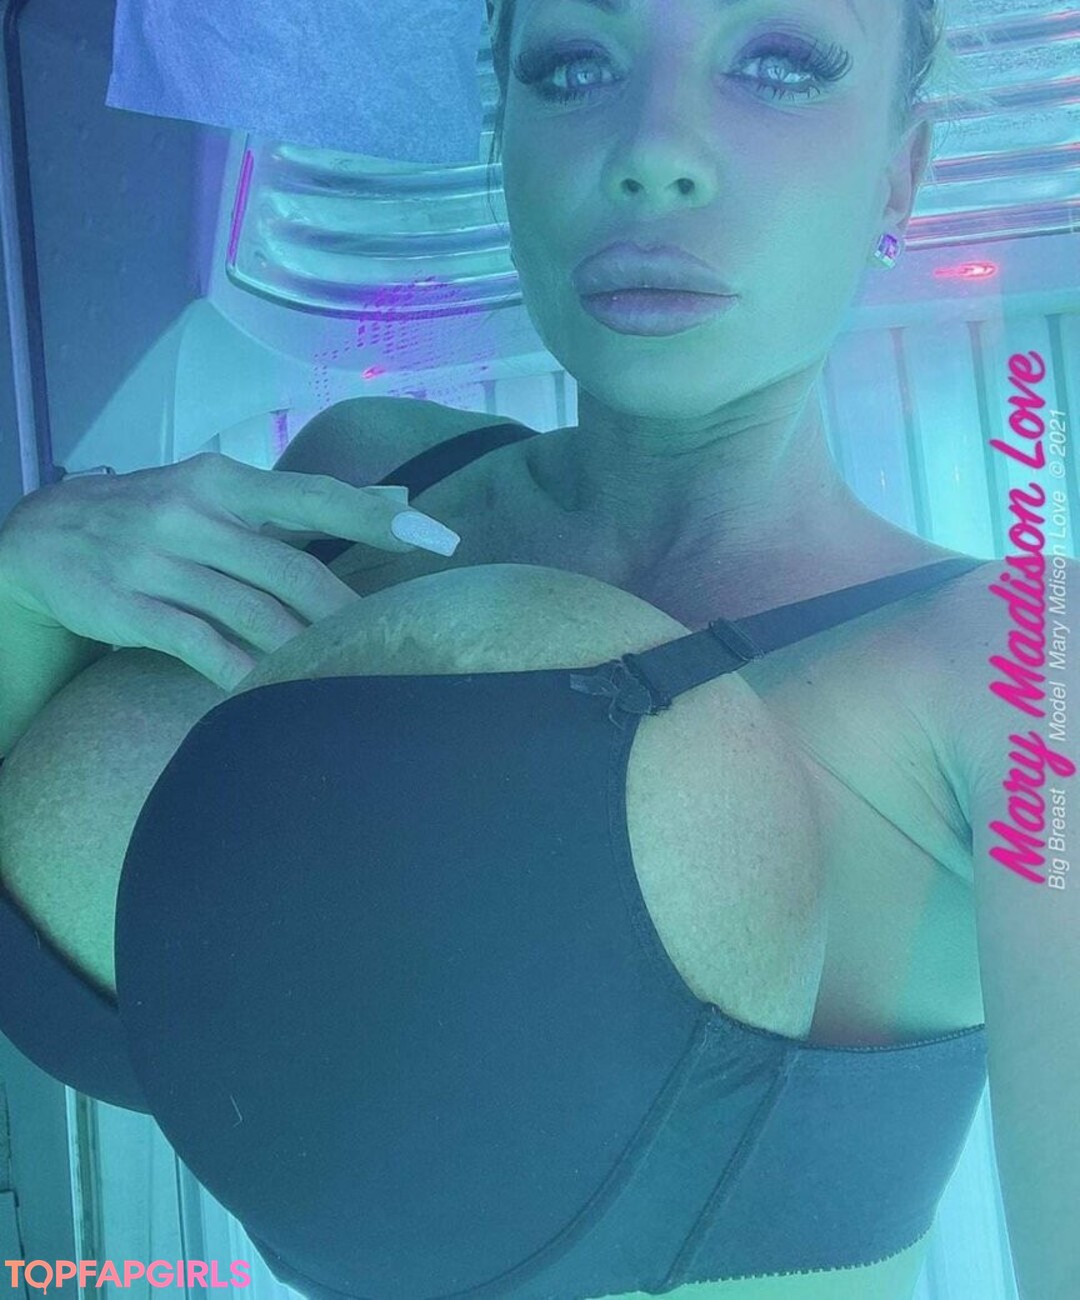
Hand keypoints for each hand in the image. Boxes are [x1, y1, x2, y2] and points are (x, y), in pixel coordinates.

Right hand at [0, 452, 460, 690]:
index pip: (311, 496)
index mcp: (220, 480)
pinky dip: (241, 671)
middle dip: (345, 614)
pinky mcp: (129, 608)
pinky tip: (272, 691)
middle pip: (289, 571)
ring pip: (251, 614)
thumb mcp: (218, 491)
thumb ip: (303, 501)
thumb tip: (398, 499)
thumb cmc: (154, 515)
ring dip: (302, 649)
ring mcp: (156, 562)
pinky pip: (199, 645)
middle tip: (391, 642)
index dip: (375, 518)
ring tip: (344, 673)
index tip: (436, 540)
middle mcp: (190, 514)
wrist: (40, 538)